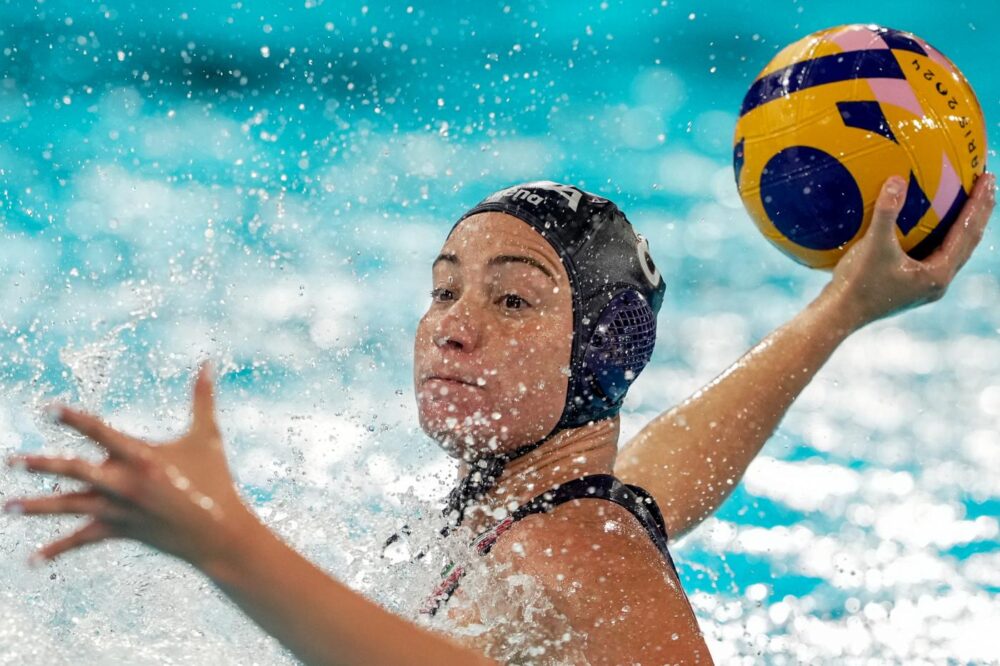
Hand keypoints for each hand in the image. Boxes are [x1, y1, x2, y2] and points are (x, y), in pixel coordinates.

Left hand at [4, 361, 252, 569]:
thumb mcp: (208, 436)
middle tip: (11, 461)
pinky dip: (58, 549)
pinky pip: (83, 539)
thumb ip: (202, 397)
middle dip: (41, 465)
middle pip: (74, 471)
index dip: (73, 419)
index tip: (49, 409)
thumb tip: (208, 360)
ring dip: (36, 507)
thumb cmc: (216, 479)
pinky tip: (33, 559)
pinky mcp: (121, 531)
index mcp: (142, 456)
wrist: (220, 533)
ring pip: (70, 506)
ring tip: (7, 506)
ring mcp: (120, 510)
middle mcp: (125, 483)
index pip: (100, 432)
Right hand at [825, 171, 995, 329]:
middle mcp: (939, 282)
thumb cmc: (858, 284)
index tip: (987, 177)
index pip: (967, 232)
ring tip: (969, 202)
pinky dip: (942, 236)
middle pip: (969, 241)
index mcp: (938, 274)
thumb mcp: (873, 246)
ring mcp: (926, 286)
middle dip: (980, 212)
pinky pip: (936, 254)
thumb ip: (887, 212)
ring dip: (964, 225)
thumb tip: (897, 179)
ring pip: (955, 250)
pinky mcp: (911, 286)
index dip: (979, 203)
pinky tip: (930, 224)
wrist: (839, 314)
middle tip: (988, 183)